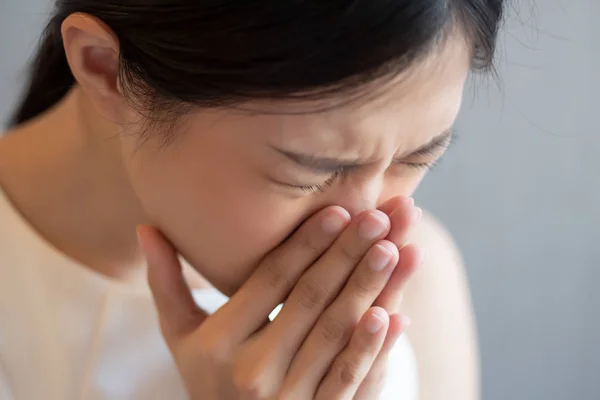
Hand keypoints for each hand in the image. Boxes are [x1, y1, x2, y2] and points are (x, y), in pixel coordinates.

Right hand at [138, 198, 421, 399]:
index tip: (338, 211)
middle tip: (380, 218)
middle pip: (310, 301)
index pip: (270, 282)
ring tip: (400, 250)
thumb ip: (165, 284)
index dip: (306, 244)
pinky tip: (396, 314)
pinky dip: (374, 347)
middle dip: (348, 255)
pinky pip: (350, 379)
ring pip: (338, 334)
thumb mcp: (180, 337)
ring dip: (372, 289)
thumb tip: (146, 228)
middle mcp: (251, 371)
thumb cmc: (206, 380)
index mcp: (218, 343)